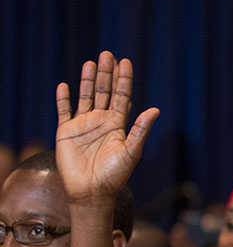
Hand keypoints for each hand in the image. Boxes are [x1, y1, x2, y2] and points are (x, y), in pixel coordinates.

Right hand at [55, 52, 158, 203]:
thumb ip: (141, 130)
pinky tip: (64, 85)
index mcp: (118, 124)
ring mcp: (83, 125)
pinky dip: (64, 99)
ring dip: (88, 80)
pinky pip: (64, 111)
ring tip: (91, 63)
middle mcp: (101, 121)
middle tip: (108, 54)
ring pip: (86, 97)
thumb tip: (155, 109)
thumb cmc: (115, 175)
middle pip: (104, 92)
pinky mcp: (66, 132)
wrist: (92, 191)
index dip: (123, 80)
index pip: (121, 96)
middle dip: (107, 74)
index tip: (126, 62)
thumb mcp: (132, 151)